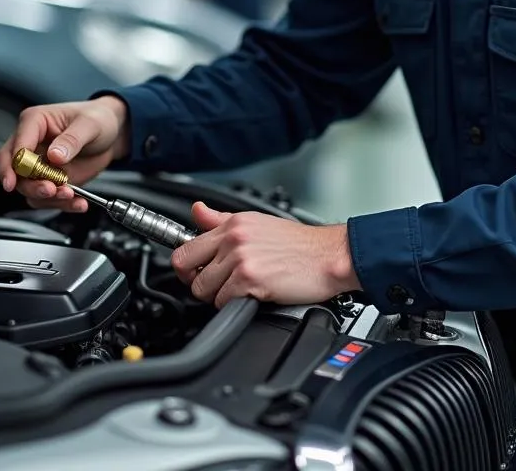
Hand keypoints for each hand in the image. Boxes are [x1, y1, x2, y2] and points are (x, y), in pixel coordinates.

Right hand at [0, 96, 130, 212]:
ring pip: (28, 188)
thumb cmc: (98, 119)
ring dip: (48, 197)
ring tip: (71, 195)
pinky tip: (78, 202)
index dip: (14, 164)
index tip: (16, 180)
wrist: (112, 135)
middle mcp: (31, 144)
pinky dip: (61, 204)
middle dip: (30, 185)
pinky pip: (46, 198)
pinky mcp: (49, 180)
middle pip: (15, 170)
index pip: (17, 145)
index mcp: (35, 122)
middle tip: (50, 190)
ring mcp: (39, 165)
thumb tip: (54, 155)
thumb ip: (72, 139)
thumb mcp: (90, 124)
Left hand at [171, 202, 360, 308]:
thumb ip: (222, 220)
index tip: (195, 272)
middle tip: (218, 285)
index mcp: (234, 223)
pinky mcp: (250, 279)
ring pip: (203, 289)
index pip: (185, 246)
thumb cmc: (300, 244)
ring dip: (218, 296)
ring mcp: (240, 258)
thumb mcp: (257, 222)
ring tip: (241, 289)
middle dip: (198, 282)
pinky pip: (223, 302)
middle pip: (186, 268)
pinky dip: (235, 305)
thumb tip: (197, 211)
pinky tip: (253, 295)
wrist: (329, 255)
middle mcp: (234, 238)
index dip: (187, 266)